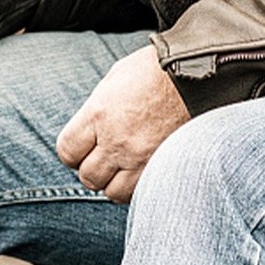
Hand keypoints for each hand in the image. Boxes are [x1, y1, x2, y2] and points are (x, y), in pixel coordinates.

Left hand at [56, 45, 189, 203]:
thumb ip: (96, 110)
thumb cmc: (155, 71)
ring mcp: (140, 157)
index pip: (68, 151)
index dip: (72, 154)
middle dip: (92, 169)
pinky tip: (139, 173)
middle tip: (103, 160)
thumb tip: (88, 131)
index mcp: (98, 113)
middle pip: (88, 176)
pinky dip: (135, 188)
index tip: (80, 150)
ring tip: (122, 169)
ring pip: (112, 191)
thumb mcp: (114, 81)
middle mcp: (116, 140)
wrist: (197, 75)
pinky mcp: (162, 167)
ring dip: (114, 183)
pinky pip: (139, 193)